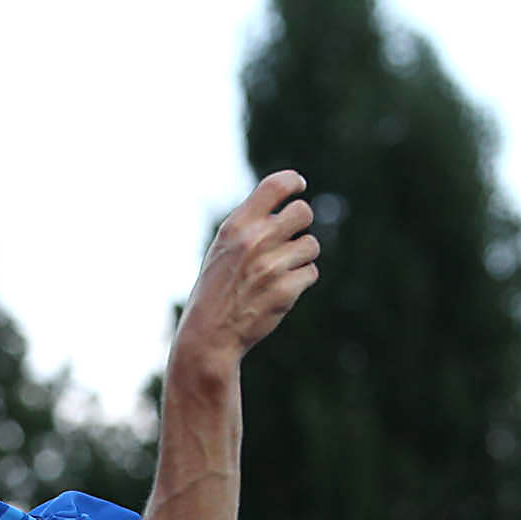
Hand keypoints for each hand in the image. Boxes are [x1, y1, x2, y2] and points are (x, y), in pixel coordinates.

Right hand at [173, 170, 319, 373]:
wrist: (209, 335)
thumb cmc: (215, 289)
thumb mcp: (223, 248)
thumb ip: (250, 225)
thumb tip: (287, 208)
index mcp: (237, 225)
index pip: (277, 185)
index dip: (294, 182)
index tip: (299, 187)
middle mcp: (256, 240)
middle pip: (303, 212)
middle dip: (300, 225)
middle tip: (289, 239)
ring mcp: (272, 266)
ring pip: (311, 245)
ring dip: (301, 256)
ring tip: (279, 271)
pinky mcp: (286, 290)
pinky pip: (310, 273)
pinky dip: (300, 280)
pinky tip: (279, 290)